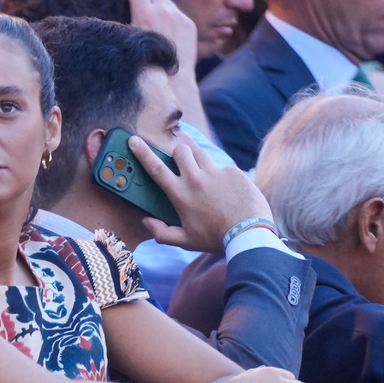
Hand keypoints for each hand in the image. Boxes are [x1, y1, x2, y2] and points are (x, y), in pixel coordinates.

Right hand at [125, 0, 197, 71]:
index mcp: (144, 14)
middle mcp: (162, 11)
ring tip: (161, 30)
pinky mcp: (189, 23)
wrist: (173, 81)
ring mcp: (178, 16)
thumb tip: (132, 8)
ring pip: (167, 1)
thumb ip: (132, 19)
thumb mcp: (131, 40)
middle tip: (148, 11)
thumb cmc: (147, 65)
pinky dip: (175, 22)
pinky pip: (178, 14)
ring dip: (163, 10)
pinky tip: (172, 38)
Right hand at [129, 134, 272, 252]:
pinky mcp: (233, 171)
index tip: (134, 140)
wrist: (249, 235)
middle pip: (180, 150)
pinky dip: (221, 176)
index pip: (156, 169)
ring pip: (201, 153)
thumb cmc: (216, 239)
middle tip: (182, 164)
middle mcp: (196, 179)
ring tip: (206, 179)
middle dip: (178, 153)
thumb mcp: (186, 242)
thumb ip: (162, 233)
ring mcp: (216, 173)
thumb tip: (146, 221)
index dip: (143, 152)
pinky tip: (228, 192)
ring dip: (199, 161)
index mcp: (181, 195)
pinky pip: (222, 166)